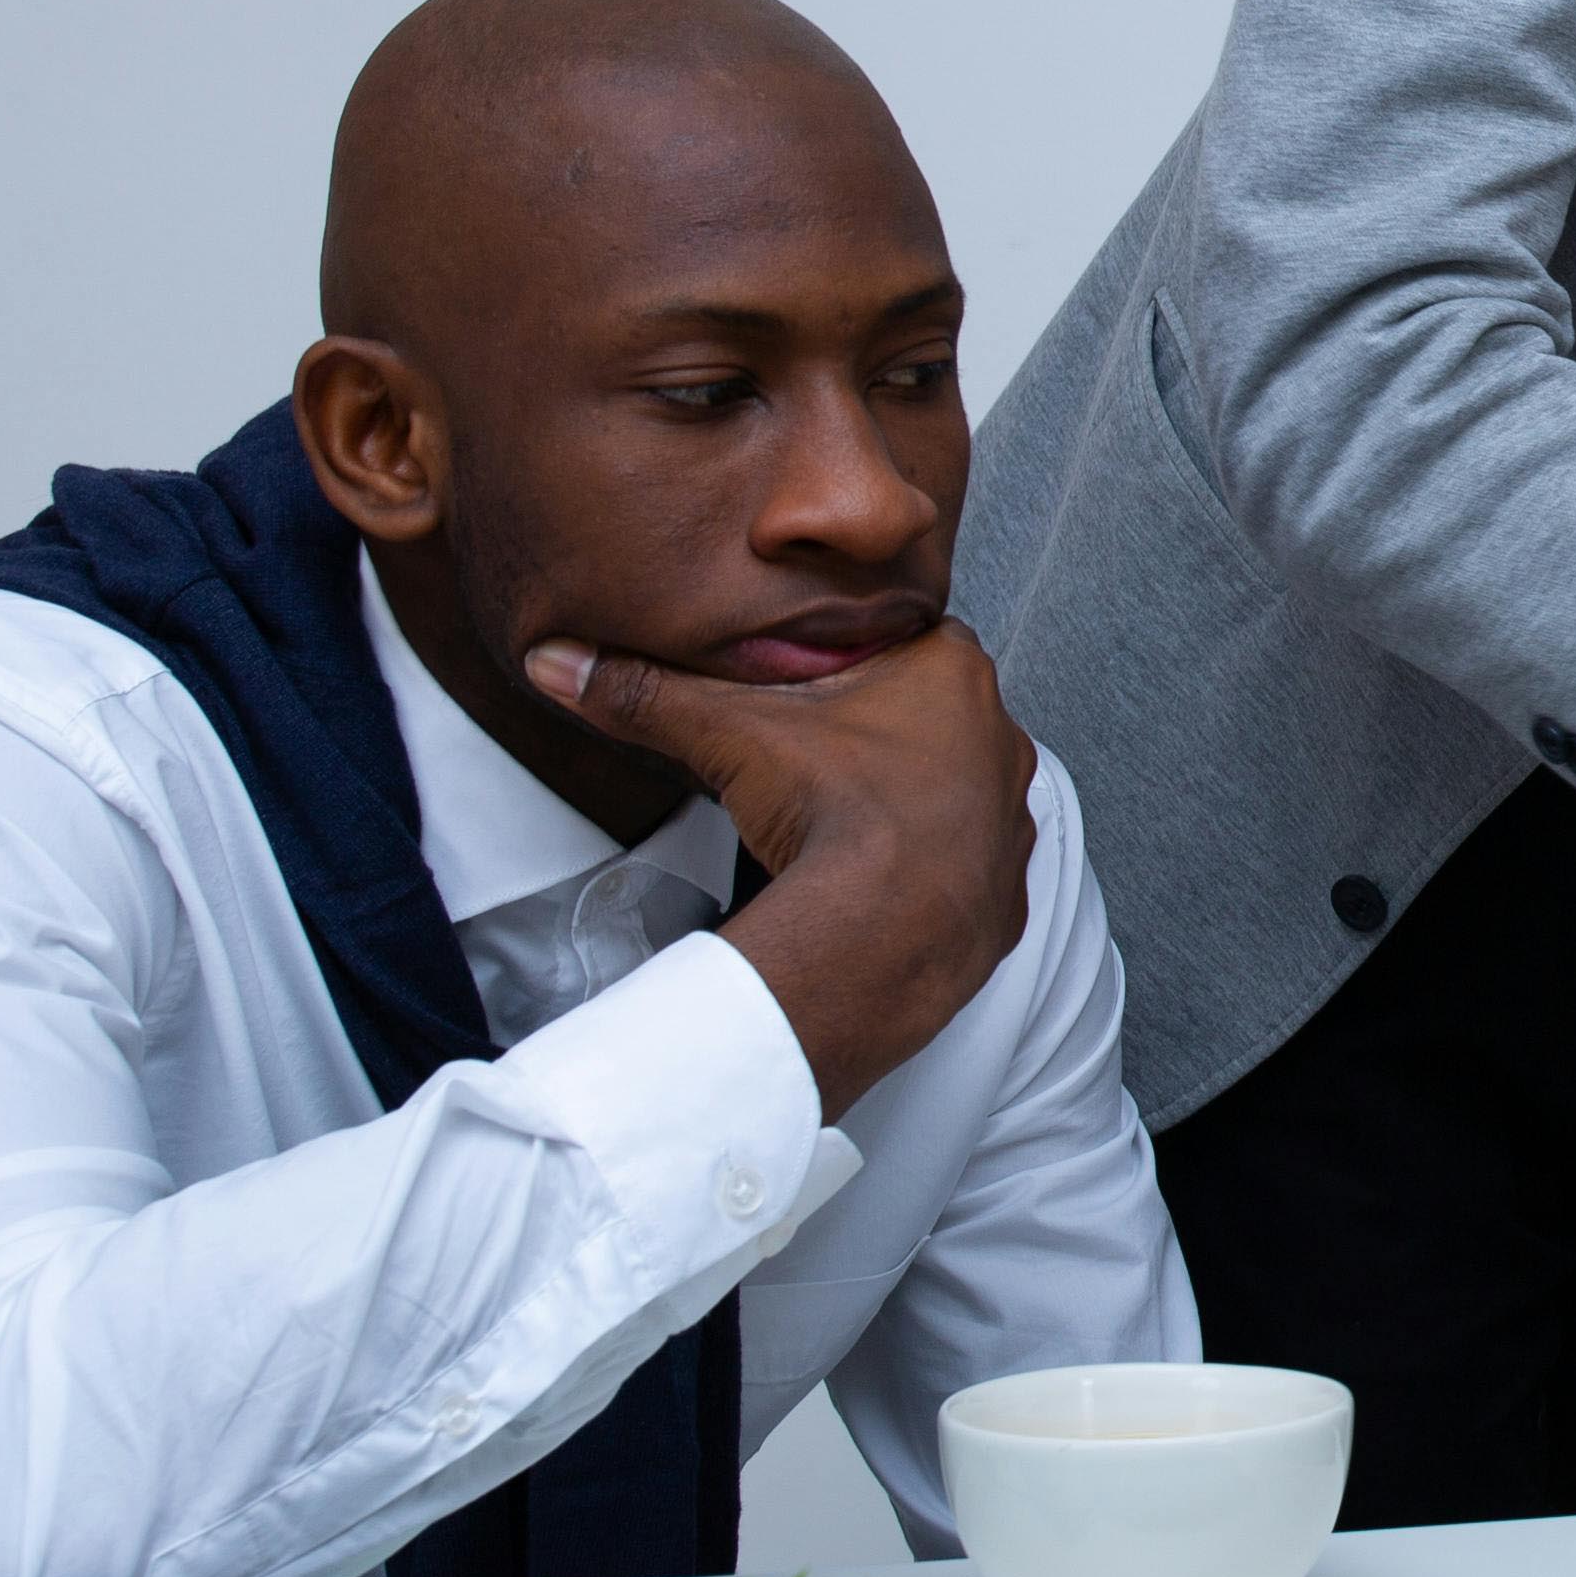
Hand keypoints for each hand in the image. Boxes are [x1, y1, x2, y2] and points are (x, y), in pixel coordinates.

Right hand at [525, 621, 1040, 1114]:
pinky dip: (928, 871)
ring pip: (955, 789)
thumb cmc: (831, 815)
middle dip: (873, 732)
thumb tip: (561, 660)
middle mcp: (1002, 737)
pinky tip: (882, 880)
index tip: (806, 694)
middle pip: (930, 714)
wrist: (881, 934)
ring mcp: (1014, 818)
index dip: (846, 665)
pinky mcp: (1009, 891)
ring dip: (907, 801)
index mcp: (952, 670)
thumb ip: (643, 691)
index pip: (900, 642)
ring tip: (843, 820)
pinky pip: (968, 866)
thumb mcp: (725, 731)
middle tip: (815, 760)